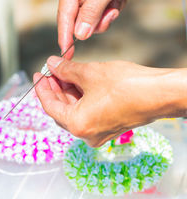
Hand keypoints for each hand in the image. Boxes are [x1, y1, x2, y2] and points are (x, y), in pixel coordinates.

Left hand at [34, 56, 186, 146]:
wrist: (160, 94)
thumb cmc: (127, 85)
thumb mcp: (90, 73)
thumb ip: (66, 69)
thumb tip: (52, 64)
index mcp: (78, 125)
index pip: (50, 106)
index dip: (42, 88)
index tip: (39, 73)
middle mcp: (87, 134)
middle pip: (62, 109)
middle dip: (56, 88)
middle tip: (52, 70)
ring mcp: (99, 132)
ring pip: (76, 110)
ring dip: (69, 91)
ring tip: (66, 72)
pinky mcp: (110, 126)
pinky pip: (88, 112)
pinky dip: (82, 97)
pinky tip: (80, 82)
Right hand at [58, 0, 180, 58]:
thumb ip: (92, 12)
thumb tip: (79, 35)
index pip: (64, 16)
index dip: (65, 36)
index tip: (66, 54)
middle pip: (79, 21)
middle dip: (97, 21)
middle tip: (110, 11)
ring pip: (93, 22)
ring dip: (107, 15)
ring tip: (116, 0)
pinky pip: (103, 16)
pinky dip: (113, 10)